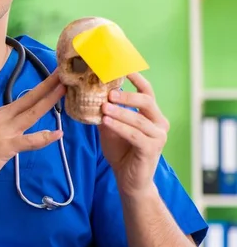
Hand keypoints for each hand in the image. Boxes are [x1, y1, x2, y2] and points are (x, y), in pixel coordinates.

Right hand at [0, 72, 65, 192]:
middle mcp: (4, 117)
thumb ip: (10, 126)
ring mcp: (5, 131)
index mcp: (3, 114)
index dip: (44, 85)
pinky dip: (43, 137)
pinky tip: (57, 134)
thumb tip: (25, 123)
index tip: (58, 74)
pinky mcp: (5, 146)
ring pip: (32, 114)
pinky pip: (28, 141)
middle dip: (49, 84)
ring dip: (48, 101)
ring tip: (64, 90)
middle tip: (64, 72)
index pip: (27, 97)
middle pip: (31, 99)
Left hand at [98, 73, 169, 196]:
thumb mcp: (110, 126)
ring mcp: (158, 136)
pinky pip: (135, 135)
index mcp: (151, 114)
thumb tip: (88, 92)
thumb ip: (105, 110)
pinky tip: (106, 121)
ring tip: (103, 106)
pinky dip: (119, 126)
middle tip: (109, 92)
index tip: (122, 66)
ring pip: (138, 119)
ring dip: (120, 111)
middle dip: (127, 95)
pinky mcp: (151, 149)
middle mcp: (159, 123)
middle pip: (146, 101)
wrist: (129, 179)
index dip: (136, 78)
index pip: (146, 91)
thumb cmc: (120, 150)